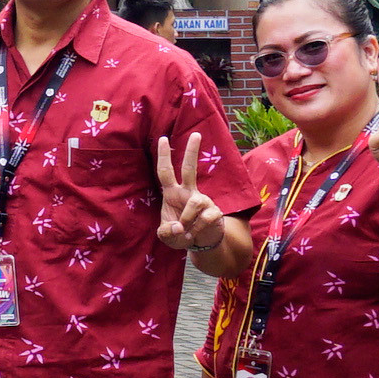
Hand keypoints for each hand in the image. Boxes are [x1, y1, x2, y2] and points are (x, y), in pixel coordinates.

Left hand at [151, 132, 228, 252]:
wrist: (200, 243)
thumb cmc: (180, 233)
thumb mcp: (166, 236)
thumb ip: (166, 232)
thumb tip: (178, 227)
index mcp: (173, 193)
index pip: (166, 172)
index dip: (164, 157)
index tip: (163, 139)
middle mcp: (188, 192)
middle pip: (190, 169)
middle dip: (192, 152)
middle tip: (196, 134)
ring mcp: (203, 200)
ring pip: (194, 203)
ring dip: (186, 220)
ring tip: (185, 233)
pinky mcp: (215, 211)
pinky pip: (204, 218)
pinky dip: (196, 230)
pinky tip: (194, 235)